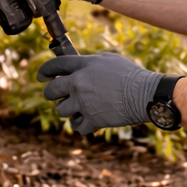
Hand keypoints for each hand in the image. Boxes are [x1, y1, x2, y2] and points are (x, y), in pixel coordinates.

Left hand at [37, 53, 160, 134]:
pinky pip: (77, 127)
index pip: (54, 66)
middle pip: (51, 91)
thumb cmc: (131, 74)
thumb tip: (78, 68)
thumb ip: (89, 63)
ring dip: (68, 110)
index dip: (44, 71)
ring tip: (78, 109)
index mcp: (82, 66)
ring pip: (61, 111)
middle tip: (56, 95)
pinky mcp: (92, 120)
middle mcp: (78, 84)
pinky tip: (87, 121)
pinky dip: (81, 125)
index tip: (42, 76)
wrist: (145, 94)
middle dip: (51, 93)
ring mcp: (83, 103)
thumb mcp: (108, 60)